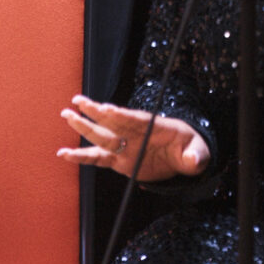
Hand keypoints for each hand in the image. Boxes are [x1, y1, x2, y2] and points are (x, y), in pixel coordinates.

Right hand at [55, 93, 206, 181]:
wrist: (184, 158)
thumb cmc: (191, 149)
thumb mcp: (198, 153)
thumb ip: (194, 156)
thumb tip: (192, 161)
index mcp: (154, 126)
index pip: (135, 119)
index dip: (122, 114)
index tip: (107, 109)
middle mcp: (135, 134)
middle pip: (113, 122)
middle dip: (96, 112)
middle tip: (78, 101)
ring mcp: (126, 147)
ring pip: (102, 136)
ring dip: (84, 126)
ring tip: (66, 115)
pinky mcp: (120, 161)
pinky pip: (98, 158)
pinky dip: (82, 156)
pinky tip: (65, 154)